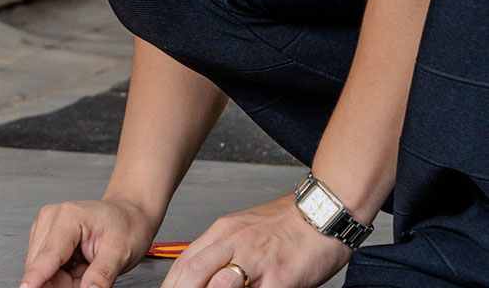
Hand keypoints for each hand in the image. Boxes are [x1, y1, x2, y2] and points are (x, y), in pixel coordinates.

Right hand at [22, 197, 159, 287]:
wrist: (128, 214)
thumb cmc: (126, 226)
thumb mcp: (120, 254)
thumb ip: (101, 275)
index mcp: (68, 217)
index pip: (48, 255)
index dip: (36, 277)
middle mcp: (50, 218)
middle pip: (41, 266)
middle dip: (63, 282)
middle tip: (90, 277)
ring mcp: (45, 227)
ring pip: (41, 269)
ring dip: (63, 279)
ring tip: (87, 267)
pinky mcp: (45, 236)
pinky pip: (46, 267)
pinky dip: (62, 274)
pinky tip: (78, 265)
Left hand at [159, 195, 350, 287]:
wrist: (323, 213)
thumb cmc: (286, 223)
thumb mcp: (243, 228)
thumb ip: (223, 248)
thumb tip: (204, 273)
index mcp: (222, 232)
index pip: (184, 261)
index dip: (172, 283)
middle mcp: (234, 244)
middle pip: (194, 273)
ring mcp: (257, 261)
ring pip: (219, 285)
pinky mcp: (280, 277)